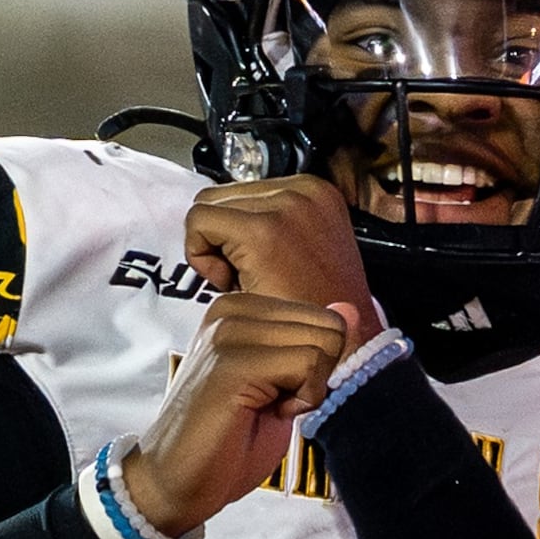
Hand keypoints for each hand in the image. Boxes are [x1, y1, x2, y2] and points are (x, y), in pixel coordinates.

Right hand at [115, 292, 351, 534]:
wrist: (177, 480)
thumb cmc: (228, 441)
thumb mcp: (286, 387)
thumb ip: (315, 348)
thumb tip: (349, 310)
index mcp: (242, 309)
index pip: (326, 316)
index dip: (320, 365)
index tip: (281, 391)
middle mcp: (231, 310)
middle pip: (329, 326)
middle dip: (319, 374)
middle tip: (276, 402)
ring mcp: (228, 332)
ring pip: (322, 343)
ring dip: (310, 389)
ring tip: (267, 408)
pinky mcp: (231, 361)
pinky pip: (307, 364)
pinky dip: (303, 399)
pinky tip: (268, 414)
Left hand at [184, 176, 378, 344]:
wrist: (340, 348)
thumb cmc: (316, 309)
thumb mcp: (303, 249)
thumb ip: (270, 220)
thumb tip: (225, 213)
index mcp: (315, 191)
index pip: (241, 192)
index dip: (235, 233)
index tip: (259, 265)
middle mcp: (304, 190)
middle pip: (219, 196)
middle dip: (222, 238)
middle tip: (252, 277)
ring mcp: (286, 206)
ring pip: (206, 206)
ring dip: (214, 247)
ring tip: (248, 280)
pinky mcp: (263, 230)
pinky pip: (199, 222)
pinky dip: (201, 256)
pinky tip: (233, 282)